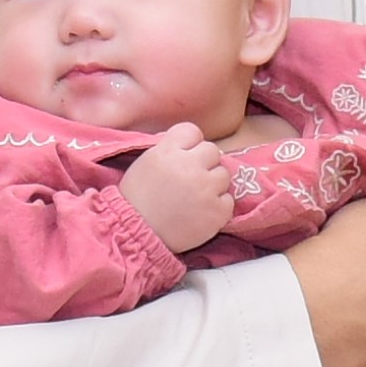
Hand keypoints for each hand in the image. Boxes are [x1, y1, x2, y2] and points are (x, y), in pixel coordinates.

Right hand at [117, 130, 239, 252]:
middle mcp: (189, 166)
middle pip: (212, 150)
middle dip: (203, 163)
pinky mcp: (218, 211)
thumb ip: (167, 148)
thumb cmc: (136, 200)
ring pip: (224, 174)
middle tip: (191, 179)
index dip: (189, 144)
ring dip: (213, 183)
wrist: (137, 234)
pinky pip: (229, 199)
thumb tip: (187, 143)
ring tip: (197, 196)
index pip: (192, 131)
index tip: (184, 157)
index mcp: (168, 151)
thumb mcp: (145, 163)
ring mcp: (206, 189)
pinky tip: (202, 212)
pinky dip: (218, 206)